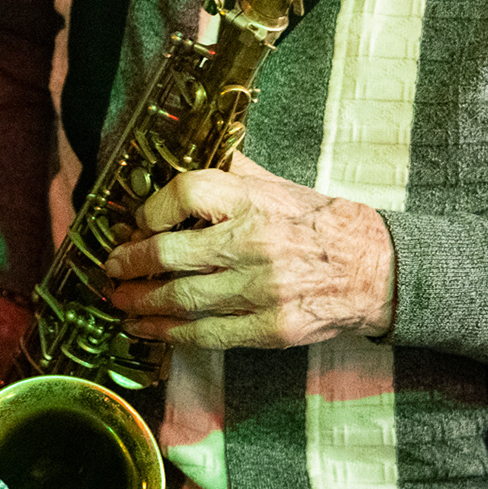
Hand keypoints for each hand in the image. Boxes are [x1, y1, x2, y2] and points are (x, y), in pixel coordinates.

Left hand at [103, 152, 395, 348]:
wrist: (376, 269)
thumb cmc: (320, 223)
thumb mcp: (276, 185)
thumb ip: (230, 170)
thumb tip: (180, 153)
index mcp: (253, 199)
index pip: (184, 192)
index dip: (151, 209)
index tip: (138, 222)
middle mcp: (253, 242)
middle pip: (170, 253)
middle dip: (130, 264)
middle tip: (111, 268)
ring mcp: (261, 289)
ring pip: (181, 299)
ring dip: (141, 304)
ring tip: (120, 301)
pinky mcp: (269, 329)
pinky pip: (206, 335)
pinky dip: (169, 334)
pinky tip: (148, 330)